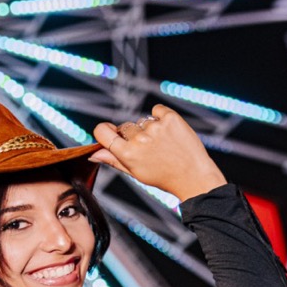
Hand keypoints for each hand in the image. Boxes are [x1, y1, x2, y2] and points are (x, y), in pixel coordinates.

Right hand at [90, 104, 226, 201]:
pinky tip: (169, 132)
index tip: (110, 132)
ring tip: (162, 144)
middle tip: (149, 148)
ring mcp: (155, 127)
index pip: (102, 132)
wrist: (193, 176)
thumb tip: (94, 154)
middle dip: (133, 135)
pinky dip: (161, 117)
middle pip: (125, 126)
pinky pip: (157, 110)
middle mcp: (139, 139)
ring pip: (142, 120)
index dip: (105, 130)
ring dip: (149, 128)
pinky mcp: (171, 118)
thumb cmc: (163, 177)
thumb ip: (114, 160)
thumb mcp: (136, 173)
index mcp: (127, 154)